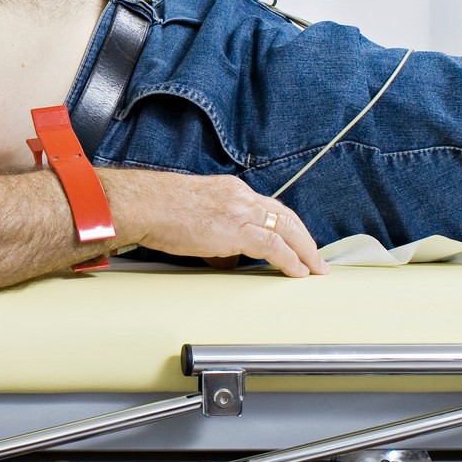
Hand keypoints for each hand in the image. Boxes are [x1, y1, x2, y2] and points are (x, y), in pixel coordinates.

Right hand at [109, 169, 325, 277]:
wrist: (144, 205)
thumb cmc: (158, 210)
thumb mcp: (195, 217)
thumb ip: (216, 235)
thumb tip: (227, 258)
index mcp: (231, 190)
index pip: (269, 207)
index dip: (288, 226)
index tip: (298, 240)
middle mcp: (240, 196)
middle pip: (285, 216)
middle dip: (305, 238)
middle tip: (317, 257)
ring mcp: (240, 210)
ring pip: (286, 229)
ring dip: (305, 251)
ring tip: (315, 268)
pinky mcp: (235, 228)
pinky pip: (273, 245)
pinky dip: (290, 259)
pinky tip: (298, 271)